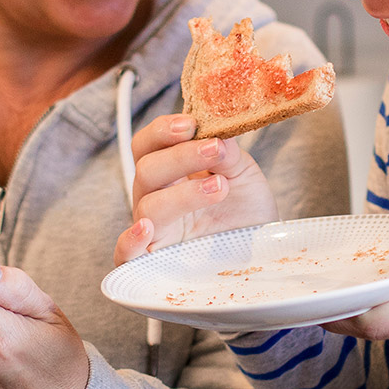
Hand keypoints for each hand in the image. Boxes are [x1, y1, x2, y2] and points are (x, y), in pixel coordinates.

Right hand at [114, 113, 278, 264]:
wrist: (263, 249)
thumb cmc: (248, 210)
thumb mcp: (244, 174)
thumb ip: (227, 152)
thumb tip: (216, 130)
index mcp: (170, 172)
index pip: (148, 145)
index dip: (162, 131)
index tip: (191, 125)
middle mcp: (156, 198)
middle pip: (146, 170)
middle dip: (181, 156)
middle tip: (216, 150)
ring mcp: (155, 231)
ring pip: (147, 206)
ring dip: (183, 193)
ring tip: (220, 187)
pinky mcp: (154, 263)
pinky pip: (125, 255)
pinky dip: (129, 241)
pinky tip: (147, 229)